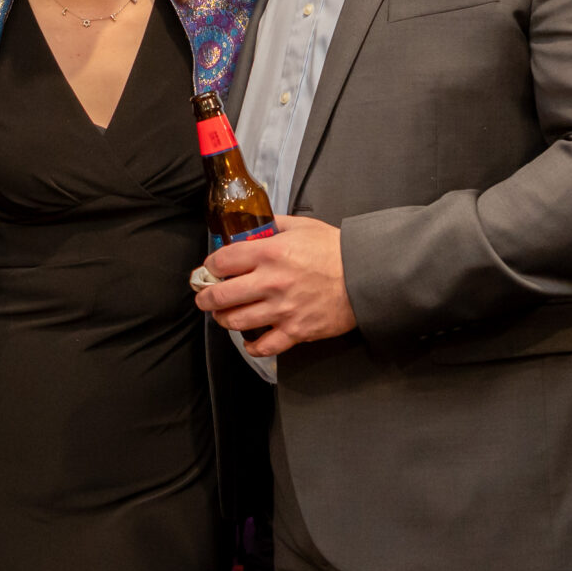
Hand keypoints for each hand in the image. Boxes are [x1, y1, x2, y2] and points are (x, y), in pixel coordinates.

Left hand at [194, 214, 355, 357]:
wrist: (366, 276)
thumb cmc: (335, 250)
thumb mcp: (302, 226)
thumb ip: (274, 225)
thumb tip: (255, 224)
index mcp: (270, 252)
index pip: (223, 260)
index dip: (210, 265)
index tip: (210, 269)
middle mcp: (271, 282)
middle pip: (220, 295)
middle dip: (205, 298)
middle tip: (204, 297)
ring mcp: (282, 309)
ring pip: (236, 322)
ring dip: (224, 320)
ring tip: (224, 316)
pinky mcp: (295, 330)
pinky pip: (264, 346)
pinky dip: (252, 346)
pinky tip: (250, 340)